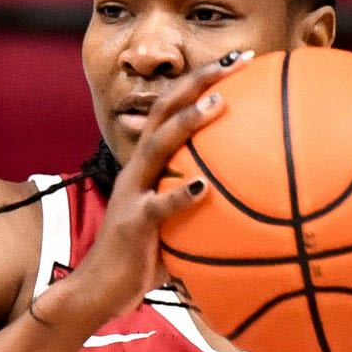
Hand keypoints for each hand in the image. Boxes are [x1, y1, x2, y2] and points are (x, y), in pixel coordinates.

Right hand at [32, 57, 239, 333]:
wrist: (97, 291)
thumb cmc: (141, 259)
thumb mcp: (175, 223)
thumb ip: (202, 205)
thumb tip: (253, 203)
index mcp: (148, 164)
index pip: (173, 109)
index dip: (202, 81)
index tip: (240, 61)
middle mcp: (138, 169)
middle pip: (165, 110)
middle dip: (200, 81)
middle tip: (236, 61)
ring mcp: (133, 193)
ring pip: (158, 146)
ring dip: (187, 122)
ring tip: (217, 104)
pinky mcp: (132, 224)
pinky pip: (158, 206)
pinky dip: (181, 195)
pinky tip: (205, 187)